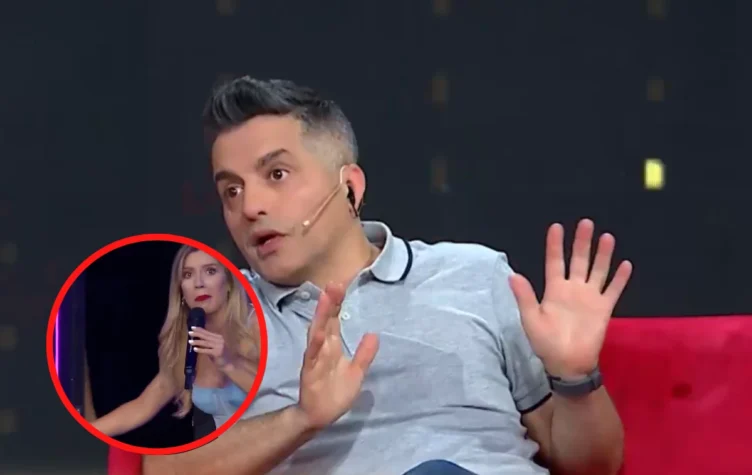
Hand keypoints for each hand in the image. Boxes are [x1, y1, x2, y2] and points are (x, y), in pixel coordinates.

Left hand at [189, 327, 231, 368]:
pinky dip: (200, 350)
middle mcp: (219, 340)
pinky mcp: (217, 353)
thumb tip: (198, 340)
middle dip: (197, 334)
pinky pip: (207, 350)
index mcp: (219, 337)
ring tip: (190, 341)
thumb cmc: (222, 355)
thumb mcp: (215, 347)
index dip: (200, 329)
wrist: (230, 363)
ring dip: (197, 342)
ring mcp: (219, 346)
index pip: (208, 332)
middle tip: (190, 332)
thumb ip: (209, 344)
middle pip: (206, 336)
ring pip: (206, 343)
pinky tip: (195, 349)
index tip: (193, 327)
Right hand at [297, 283, 379, 430]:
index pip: (335, 320)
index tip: (341, 284)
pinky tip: (320, 332)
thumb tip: (374, 333)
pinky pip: (312, 356)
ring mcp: (315, 358)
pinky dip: (315, 343)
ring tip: (326, 297)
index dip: (337, 303)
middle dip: (330, 302)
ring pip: (317, 332)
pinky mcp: (310, 371)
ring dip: (321, 315)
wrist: (319, 416)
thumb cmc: (336, 393)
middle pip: (326, 321)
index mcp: (332, 346)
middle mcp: (323, 348)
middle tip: (334, 283)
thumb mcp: (356, 372)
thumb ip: (364, 354)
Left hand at [509, 219, 632, 378]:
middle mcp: (573, 289)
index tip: (556, 226)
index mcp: (554, 289)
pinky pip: (613, 290)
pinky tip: (625, 264)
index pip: (554, 261)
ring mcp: (589, 297)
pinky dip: (620, 278)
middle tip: (586, 223)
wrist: (567, 363)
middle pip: (578, 260)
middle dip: (581, 242)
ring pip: (598, 270)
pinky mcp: (604, 308)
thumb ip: (525, 296)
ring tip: (607, 237)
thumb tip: (513, 275)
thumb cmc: (545, 342)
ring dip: (602, 254)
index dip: (554, 245)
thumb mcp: (531, 319)